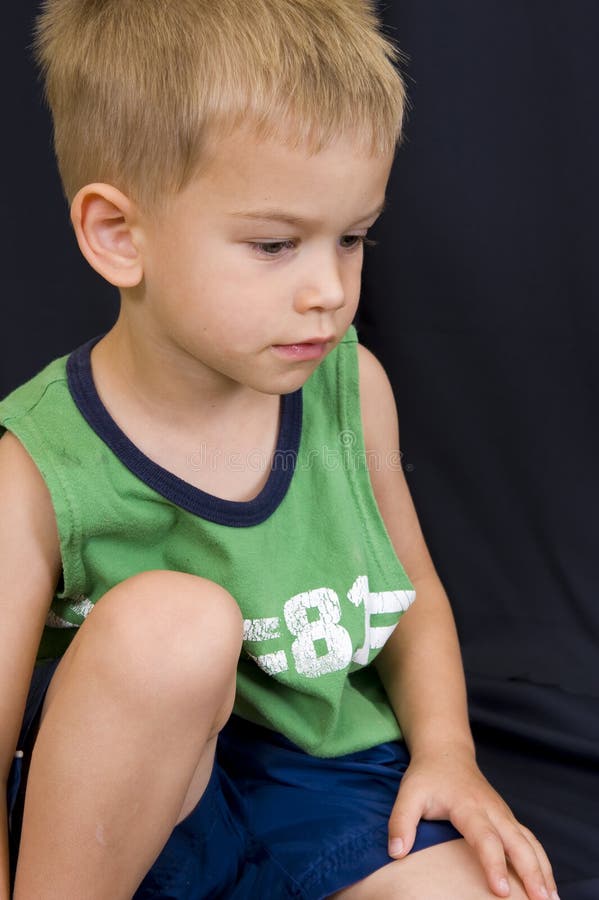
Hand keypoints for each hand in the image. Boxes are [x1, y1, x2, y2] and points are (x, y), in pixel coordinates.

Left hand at [387, 744, 558, 899]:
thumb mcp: (408, 793)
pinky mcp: (508, 819)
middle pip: (518, 842)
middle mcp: (492, 810)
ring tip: (551, 899)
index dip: (493, 864)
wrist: (446, 752)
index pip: (485, 838)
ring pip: (530, 842)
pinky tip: (547, 884)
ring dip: (543, 870)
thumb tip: (396, 852)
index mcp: (469, 806)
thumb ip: (400, 821)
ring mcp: (504, 814)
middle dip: (532, 872)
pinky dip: (542, 862)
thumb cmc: (427, 776)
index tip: (500, 891)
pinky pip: (530, 841)